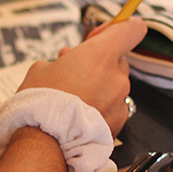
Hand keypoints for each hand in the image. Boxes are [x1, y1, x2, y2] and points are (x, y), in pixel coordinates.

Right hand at [17, 18, 146, 134]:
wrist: (44, 143)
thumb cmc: (41, 102)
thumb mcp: (41, 68)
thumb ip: (63, 60)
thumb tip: (67, 61)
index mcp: (101, 54)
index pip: (131, 29)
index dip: (117, 28)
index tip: (99, 36)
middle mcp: (117, 76)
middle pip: (117, 60)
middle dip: (98, 64)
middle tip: (73, 73)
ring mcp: (120, 102)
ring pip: (114, 87)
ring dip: (98, 89)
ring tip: (72, 100)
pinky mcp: (118, 124)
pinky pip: (112, 109)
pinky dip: (99, 110)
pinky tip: (79, 117)